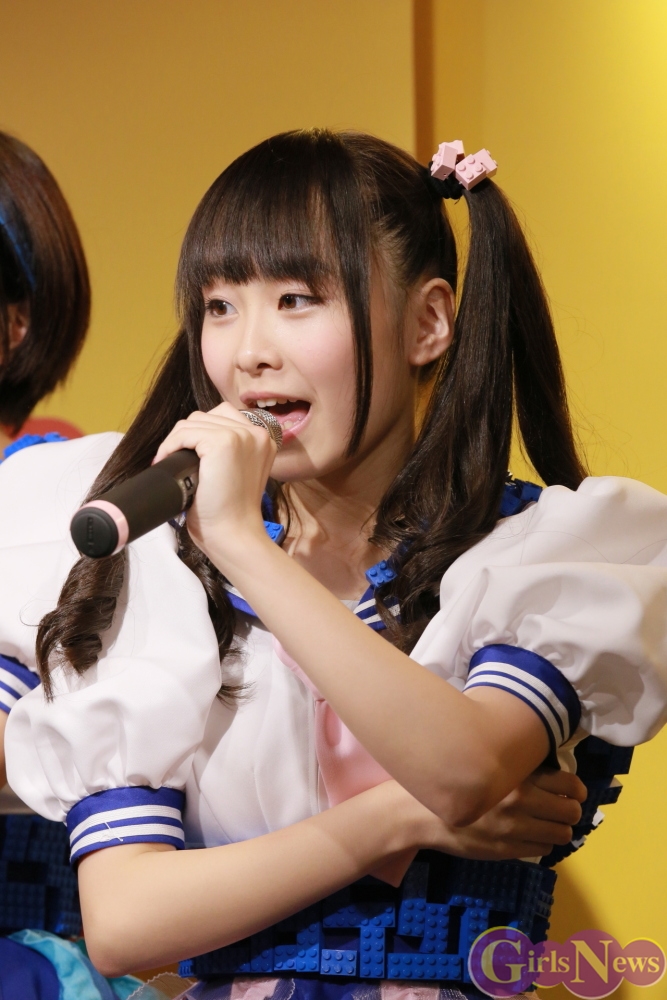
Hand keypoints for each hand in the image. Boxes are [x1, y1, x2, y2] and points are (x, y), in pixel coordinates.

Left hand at [153, 403, 276, 555]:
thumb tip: (194, 443)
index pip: (223, 417)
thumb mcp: (237, 474)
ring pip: (194, 421)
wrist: (233, 534)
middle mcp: (257, 433)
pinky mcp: (224, 442)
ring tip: (169, 461)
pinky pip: (186, 432)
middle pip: (207, 416)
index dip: (200, 433)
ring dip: (176, 440)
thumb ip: (229, 454)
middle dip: (187, 435)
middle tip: (174, 459)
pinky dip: (170, 445)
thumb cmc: (230, 513)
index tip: (187, 455)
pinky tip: (166, 461)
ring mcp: (241, 436)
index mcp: (262, 440)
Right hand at [392, 769, 585, 861]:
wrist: (422, 812)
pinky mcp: (507, 850)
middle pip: (570, 812)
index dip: (576, 790)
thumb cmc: (455, 781)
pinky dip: (541, 842)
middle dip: (570, 811)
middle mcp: (521, 801)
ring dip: (558, 829)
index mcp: (518, 776)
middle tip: (560, 808)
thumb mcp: (488, 764)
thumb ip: (517, 768)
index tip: (572, 792)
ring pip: (561, 834)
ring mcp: (515, 829)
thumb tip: (551, 773)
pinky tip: (528, 834)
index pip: (569, 784)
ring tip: (546, 823)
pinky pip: (542, 849)